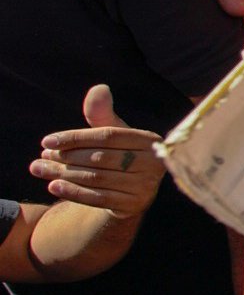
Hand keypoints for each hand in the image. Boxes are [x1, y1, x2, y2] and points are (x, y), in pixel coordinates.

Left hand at [30, 85, 162, 219]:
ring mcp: (145, 186)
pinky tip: (54, 186)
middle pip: (101, 158)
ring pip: (97, 178)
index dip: (76, 137)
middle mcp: (152, 163)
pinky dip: (73, 192)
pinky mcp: (134, 205)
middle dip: (66, 157)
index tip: (46, 141)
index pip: (107, 136)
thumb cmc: (119, 155)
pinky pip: (99, 199)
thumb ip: (102, 115)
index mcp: (149, 140)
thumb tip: (99, 89)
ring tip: (40, 169)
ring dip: (64, 174)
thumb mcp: (113, 134)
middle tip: (42, 156)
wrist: (131, 191)